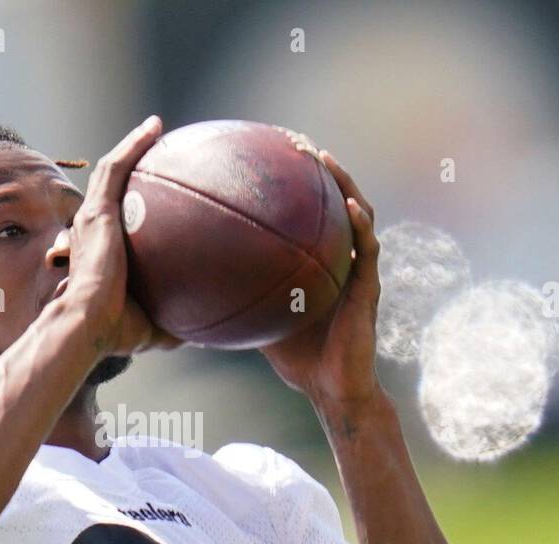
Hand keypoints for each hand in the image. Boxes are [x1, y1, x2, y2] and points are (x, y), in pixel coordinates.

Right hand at [66, 115, 181, 355]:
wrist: (86, 323)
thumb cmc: (114, 332)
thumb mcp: (153, 328)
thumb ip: (174, 325)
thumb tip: (203, 335)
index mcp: (102, 254)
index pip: (116, 222)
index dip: (132, 207)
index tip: (155, 200)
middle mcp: (92, 229)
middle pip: (111, 189)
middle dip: (132, 167)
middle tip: (157, 155)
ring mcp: (92, 217)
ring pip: (112, 170)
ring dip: (132, 146)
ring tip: (155, 129)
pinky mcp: (96, 211)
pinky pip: (116, 168)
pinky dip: (133, 146)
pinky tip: (154, 128)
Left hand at [260, 151, 381, 404]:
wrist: (331, 388)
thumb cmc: (296, 357)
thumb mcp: (258, 318)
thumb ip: (235, 297)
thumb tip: (188, 287)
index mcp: (318, 259)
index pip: (307, 211)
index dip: (294, 181)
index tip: (271, 152)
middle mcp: (340, 257)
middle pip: (332, 199)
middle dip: (317, 166)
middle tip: (294, 140)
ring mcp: (357, 269)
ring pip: (358, 212)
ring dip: (343, 182)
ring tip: (323, 157)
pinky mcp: (369, 287)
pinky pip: (367, 249)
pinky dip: (360, 225)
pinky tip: (350, 205)